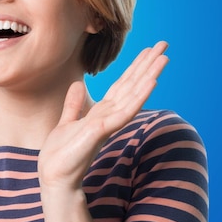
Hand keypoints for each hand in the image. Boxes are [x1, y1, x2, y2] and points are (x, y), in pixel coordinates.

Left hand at [38, 41, 168, 190]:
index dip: (135, 67)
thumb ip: (74, 105)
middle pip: (132, 85)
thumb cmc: (62, 154)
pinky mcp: (102, 130)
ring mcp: (107, 123)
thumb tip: (78, 84)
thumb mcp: (66, 122)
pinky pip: (124, 111)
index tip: (148, 50)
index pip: (122, 85)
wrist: (55, 177)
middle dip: (147, 65)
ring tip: (164, 57)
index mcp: (100, 112)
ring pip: (133, 94)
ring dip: (149, 75)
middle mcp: (108, 115)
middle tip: (165, 44)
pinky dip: (138, 96)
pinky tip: (151, 82)